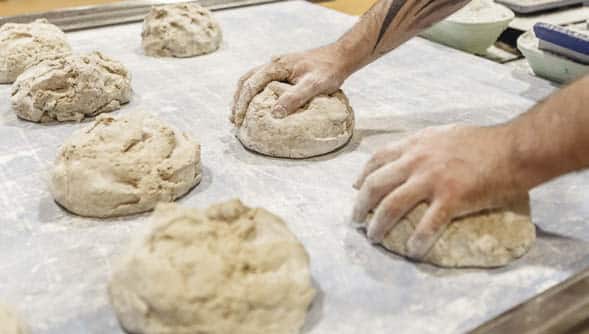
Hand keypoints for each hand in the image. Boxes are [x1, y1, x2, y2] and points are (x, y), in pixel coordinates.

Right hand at [231, 43, 351, 125]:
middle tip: (234, 119)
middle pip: (246, 80)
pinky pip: (262, 80)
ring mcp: (278, 65)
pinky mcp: (284, 70)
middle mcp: (274, 63)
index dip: (242, 103)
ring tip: (239, 112)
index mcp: (277, 66)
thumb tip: (275, 113)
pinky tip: (257, 103)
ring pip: (252, 79)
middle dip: (237, 99)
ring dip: (243, 95)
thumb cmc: (328, 71)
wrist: (340, 57)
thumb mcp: (313, 85)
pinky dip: (254, 92)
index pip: (251, 84)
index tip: (238, 119)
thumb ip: (294, 97)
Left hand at [352, 124, 529, 259]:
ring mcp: (432, 180)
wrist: (514, 149)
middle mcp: (417, 161)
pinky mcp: (451, 198)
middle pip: (375, 184)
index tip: (355, 188)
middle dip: (360, 205)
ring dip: (378, 225)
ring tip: (374, 238)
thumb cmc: (483, 142)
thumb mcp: (444, 134)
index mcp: (415, 145)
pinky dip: (417, 241)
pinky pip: (427, 225)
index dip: (362, 175)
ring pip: (392, 205)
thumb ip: (424, 145)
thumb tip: (411, 156)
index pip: (377, 159)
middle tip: (356, 220)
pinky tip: (412, 251)